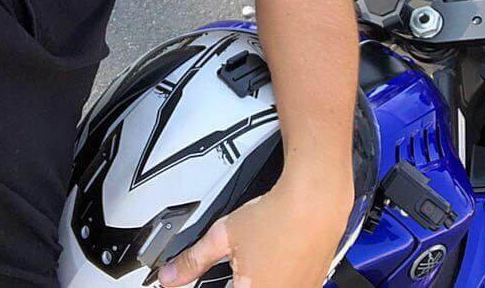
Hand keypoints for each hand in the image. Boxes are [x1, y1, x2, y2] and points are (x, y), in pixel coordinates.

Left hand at [157, 173, 353, 287]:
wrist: (314, 204)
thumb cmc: (274, 218)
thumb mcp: (223, 237)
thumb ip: (193, 261)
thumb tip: (169, 277)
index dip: (212, 284)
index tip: (212, 277)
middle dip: (235, 279)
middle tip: (240, 261)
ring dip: (256, 278)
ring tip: (256, 256)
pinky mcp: (312, 285)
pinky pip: (285, 284)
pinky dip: (276, 275)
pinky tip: (273, 255)